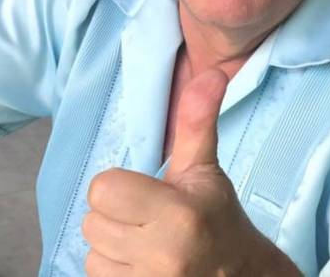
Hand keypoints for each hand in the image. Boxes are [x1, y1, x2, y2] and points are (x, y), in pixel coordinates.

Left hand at [82, 69, 301, 275]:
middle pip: (93, 221)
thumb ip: (198, 119)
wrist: (237, 275)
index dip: (121, 186)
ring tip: (147, 240)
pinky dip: (114, 268)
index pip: (104, 189)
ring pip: (92, 252)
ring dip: (114, 244)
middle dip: (116, 213)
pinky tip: (141, 262)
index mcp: (177, 215)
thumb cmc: (217, 217)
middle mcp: (159, 256)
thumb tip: (213, 72)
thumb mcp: (206, 167)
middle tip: (148, 214)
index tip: (146, 190)